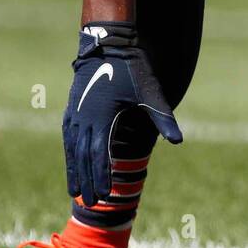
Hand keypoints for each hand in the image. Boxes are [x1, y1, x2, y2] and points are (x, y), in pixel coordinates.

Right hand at [62, 22, 182, 206]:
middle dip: (87, 181)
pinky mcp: (72, 109)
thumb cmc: (131, 68)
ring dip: (75, 172)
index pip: (100, 155)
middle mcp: (83, 118)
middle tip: (90, 204)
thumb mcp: (150, 92)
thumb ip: (162, 118)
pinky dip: (70, 155)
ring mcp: (75, 114)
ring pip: (73, 150)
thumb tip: (178, 141)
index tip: (104, 196)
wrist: (107, 44)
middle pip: (84, 157)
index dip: (102, 176)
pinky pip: (69, 138)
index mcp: (101, 117)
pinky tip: (73, 166)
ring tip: (76, 194)